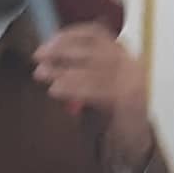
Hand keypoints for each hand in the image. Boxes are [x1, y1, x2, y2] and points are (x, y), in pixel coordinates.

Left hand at [32, 23, 153, 168]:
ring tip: (42, 73)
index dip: (70, 34)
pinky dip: (73, 88)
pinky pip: (97, 90)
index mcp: (122, 54)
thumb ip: (77, 70)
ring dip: (63, 69)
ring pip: (93, 69)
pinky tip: (56, 89)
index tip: (49, 41)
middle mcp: (130, 63)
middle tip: (39, 55)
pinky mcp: (129, 101)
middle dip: (63, 49)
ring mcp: (132, 82)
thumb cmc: (110, 110)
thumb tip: (47, 61)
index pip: (96, 33)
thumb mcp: (94, 83)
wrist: (135, 139)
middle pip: (94, 48)